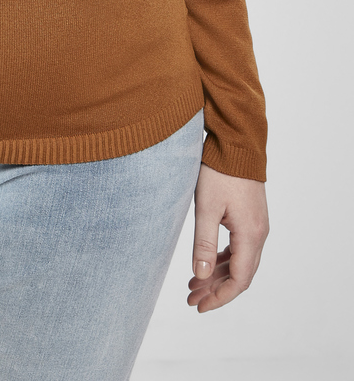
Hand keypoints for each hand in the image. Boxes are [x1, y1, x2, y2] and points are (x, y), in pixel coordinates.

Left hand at [188, 162, 268, 311]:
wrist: (235, 143)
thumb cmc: (219, 171)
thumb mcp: (206, 207)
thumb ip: (203, 242)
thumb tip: (200, 276)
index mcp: (250, 235)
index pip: (239, 280)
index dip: (220, 297)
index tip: (200, 306)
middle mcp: (258, 234)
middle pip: (239, 274)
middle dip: (215, 289)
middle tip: (191, 299)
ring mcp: (256, 225)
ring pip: (239, 261)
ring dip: (217, 275)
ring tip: (193, 284)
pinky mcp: (250, 217)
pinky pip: (239, 247)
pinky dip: (222, 259)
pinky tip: (206, 262)